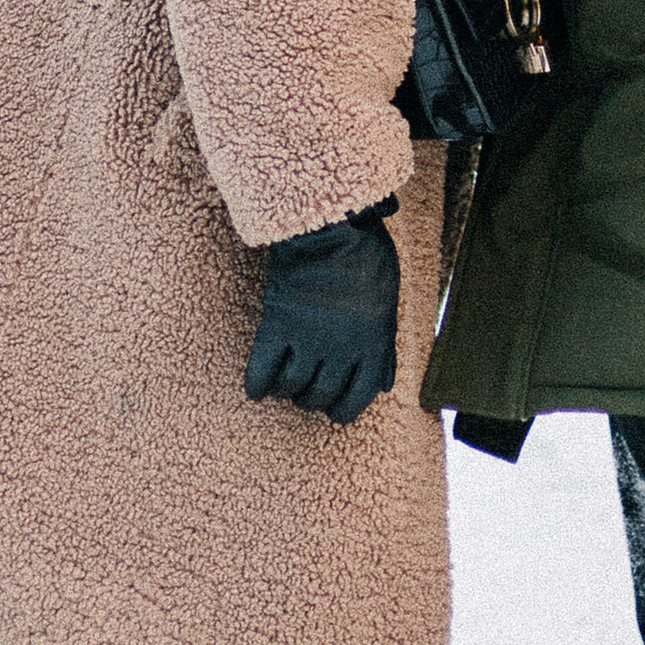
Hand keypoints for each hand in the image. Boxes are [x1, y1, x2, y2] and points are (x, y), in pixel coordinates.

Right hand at [244, 204, 400, 423]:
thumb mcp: (389, 305)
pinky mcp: (279, 325)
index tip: (336, 415)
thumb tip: (387, 385)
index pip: (360, 396)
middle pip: (322, 394)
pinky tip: (255, 390)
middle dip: (314, 401)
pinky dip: (257, 384)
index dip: (346, 411)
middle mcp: (341, 351)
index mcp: (373, 346)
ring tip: (284, 387)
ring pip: (293, 386)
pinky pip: (263, 368)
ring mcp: (308, 339)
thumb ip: (386, 349)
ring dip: (288, 392)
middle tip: (307, 397)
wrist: (335, 229)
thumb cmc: (369, 259)